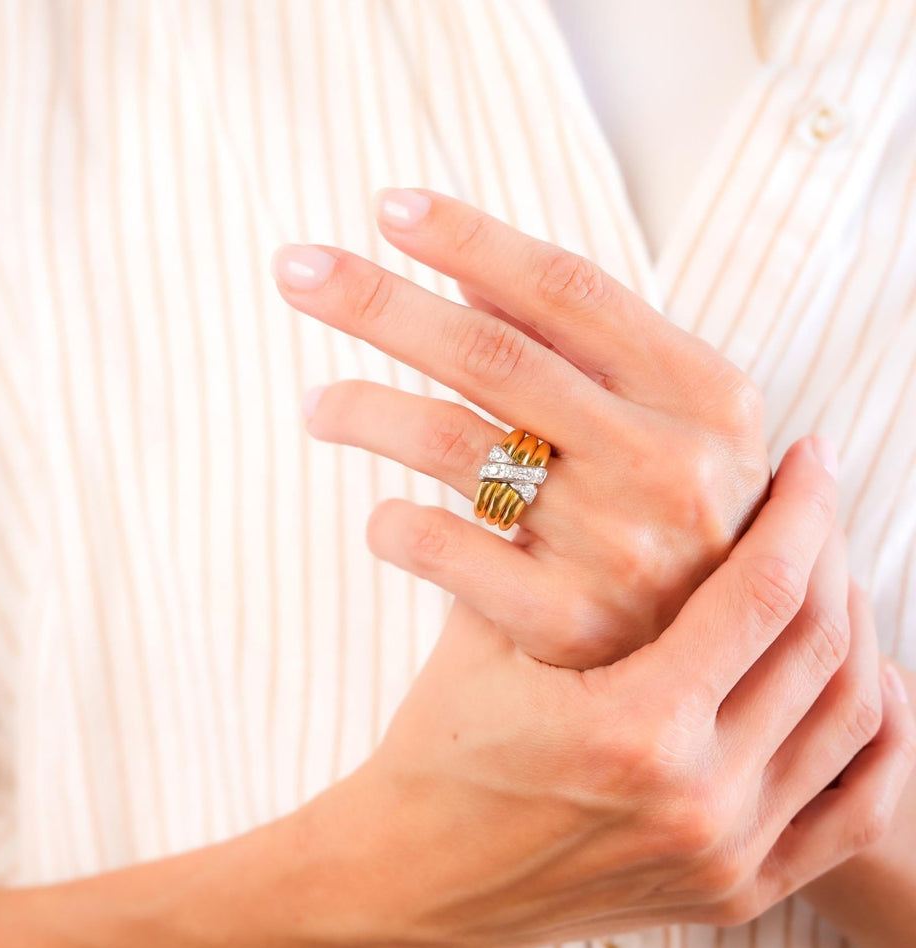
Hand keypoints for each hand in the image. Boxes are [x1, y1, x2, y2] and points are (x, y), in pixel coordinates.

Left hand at [271, 188, 770, 666]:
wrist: (725, 666)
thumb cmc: (680, 523)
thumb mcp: (670, 424)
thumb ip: (582, 350)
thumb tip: (468, 268)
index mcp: (702, 395)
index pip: (569, 289)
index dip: (471, 239)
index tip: (387, 208)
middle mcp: (668, 462)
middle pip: (493, 353)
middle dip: (380, 301)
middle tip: (294, 267)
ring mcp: (618, 546)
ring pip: (454, 443)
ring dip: (364, 409)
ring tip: (314, 405)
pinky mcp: (566, 623)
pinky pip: (446, 550)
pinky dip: (393, 528)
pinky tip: (377, 521)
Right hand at [292, 440, 915, 947]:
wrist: (414, 884)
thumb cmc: (436, 751)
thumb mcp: (481, 640)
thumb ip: (550, 551)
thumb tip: (614, 449)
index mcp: (633, 729)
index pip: (762, 592)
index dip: (800, 510)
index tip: (810, 459)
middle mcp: (698, 802)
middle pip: (820, 645)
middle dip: (829, 554)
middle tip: (815, 507)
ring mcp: (725, 859)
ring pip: (851, 719)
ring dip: (856, 632)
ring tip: (830, 578)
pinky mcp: (733, 894)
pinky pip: (853, 813)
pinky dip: (881, 741)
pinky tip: (869, 681)